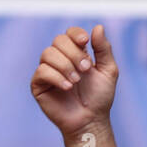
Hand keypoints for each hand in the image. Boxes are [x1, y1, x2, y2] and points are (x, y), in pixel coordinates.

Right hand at [30, 24, 118, 138]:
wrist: (91, 120)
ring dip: (65, 66)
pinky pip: (41, 71)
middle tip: (86, 69)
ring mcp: (47, 71)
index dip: (75, 34)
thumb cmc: (100, 97)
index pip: (69, 33)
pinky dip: (56, 77)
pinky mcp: (38, 84)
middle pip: (58, 40)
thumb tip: (97, 27)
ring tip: (76, 81)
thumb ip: (103, 48)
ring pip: (48, 54)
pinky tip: (67, 87)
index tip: (85, 41)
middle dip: (74, 53)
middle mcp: (60, 59)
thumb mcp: (108, 70)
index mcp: (76, 53)